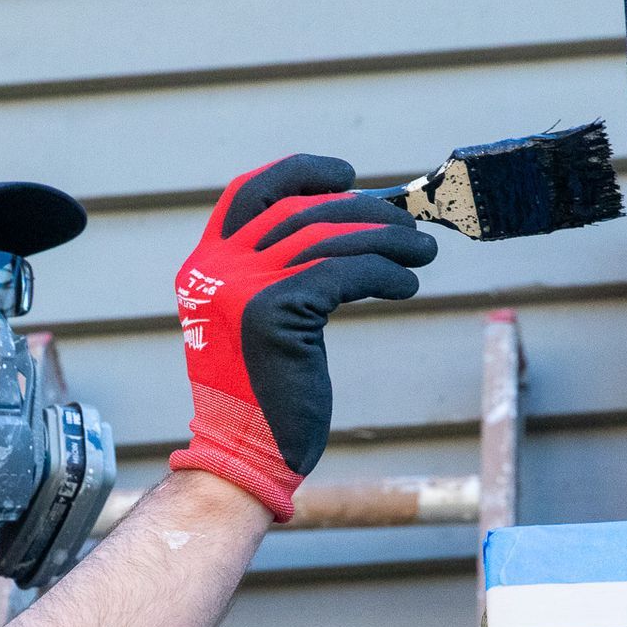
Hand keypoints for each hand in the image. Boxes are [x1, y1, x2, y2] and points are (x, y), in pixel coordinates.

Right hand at [168, 155, 436, 519]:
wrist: (245, 453)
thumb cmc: (267, 392)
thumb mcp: (261, 320)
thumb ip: (282, 271)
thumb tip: (359, 219)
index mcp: (204, 266)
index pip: (248, 192)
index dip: (301, 173)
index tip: (347, 177)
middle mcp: (214, 270)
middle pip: (301, 210)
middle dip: (365, 212)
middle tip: (409, 228)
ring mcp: (238, 289)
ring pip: (328, 237)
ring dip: (387, 239)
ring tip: (422, 252)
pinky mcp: (271, 314)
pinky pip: (343, 273)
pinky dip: (385, 273)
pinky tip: (406, 284)